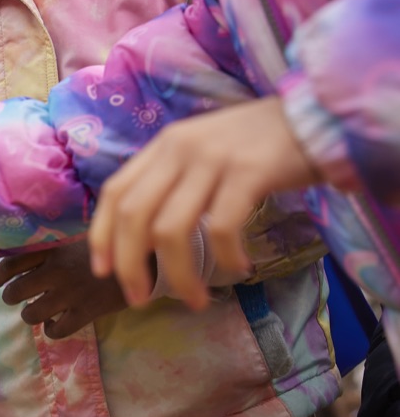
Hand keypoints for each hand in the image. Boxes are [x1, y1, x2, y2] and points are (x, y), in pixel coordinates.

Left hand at [0, 241, 132, 338]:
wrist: (148, 258)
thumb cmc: (113, 243)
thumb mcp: (80, 235)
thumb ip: (57, 243)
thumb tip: (31, 250)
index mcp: (54, 249)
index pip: (12, 263)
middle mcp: (57, 272)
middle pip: (16, 291)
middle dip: (10, 297)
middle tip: (13, 298)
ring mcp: (70, 294)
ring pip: (31, 314)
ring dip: (28, 315)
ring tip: (33, 312)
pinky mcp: (86, 312)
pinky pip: (57, 330)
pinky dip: (51, 330)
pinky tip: (54, 324)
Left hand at [88, 97, 319, 308]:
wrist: (315, 117)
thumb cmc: (257, 144)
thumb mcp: (202, 152)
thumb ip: (173, 182)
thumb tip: (146, 239)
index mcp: (162, 146)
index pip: (115, 192)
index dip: (102, 235)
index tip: (102, 271)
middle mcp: (179, 149)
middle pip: (133, 215)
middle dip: (130, 265)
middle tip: (140, 298)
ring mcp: (212, 159)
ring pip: (171, 229)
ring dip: (178, 274)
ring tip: (195, 299)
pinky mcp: (248, 172)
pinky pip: (221, 227)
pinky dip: (224, 257)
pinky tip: (238, 269)